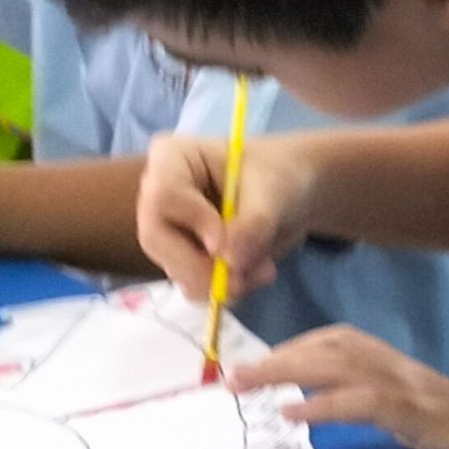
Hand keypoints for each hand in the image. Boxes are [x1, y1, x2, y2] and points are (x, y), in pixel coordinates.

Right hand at [138, 130, 321, 302]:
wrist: (292, 194)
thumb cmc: (277, 176)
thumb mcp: (273, 194)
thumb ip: (253, 225)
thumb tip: (230, 261)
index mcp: (171, 159)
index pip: (164, 196)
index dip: (195, 225)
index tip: (227, 245)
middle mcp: (159, 194)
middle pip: (156, 239)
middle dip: (200, 268)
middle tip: (243, 280)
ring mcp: (169, 229)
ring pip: (175, 269)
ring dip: (221, 283)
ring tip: (264, 270)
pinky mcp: (185, 257)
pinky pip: (194, 284)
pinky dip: (226, 290)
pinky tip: (253, 275)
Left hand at [229, 328, 448, 448]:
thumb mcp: (406, 413)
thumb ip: (368, 404)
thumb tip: (319, 409)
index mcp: (389, 362)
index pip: (330, 342)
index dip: (288, 350)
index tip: (251, 368)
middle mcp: (393, 364)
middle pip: (324, 346)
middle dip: (274, 357)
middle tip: (230, 377)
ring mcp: (406, 386)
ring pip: (335, 364)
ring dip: (284, 371)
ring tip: (245, 386)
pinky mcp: (416, 413)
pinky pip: (361, 401)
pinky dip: (323, 404)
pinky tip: (293, 413)